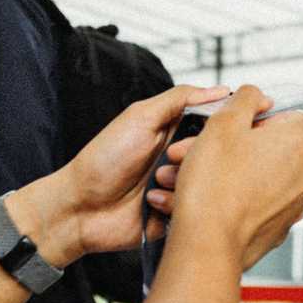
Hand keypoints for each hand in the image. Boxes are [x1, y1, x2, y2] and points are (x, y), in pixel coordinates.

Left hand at [37, 85, 230, 261]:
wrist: (80, 207)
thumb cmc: (103, 159)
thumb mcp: (140, 118)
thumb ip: (180, 100)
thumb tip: (220, 90)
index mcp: (176, 130)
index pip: (217, 123)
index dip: (222, 125)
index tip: (214, 129)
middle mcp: (182, 157)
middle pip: (218, 153)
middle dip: (196, 154)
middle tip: (171, 156)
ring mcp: (180, 185)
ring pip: (209, 182)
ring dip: (182, 181)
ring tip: (155, 183)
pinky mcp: (178, 212)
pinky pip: (196, 209)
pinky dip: (174, 204)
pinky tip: (151, 203)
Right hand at [155, 86, 302, 270]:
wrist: (208, 243)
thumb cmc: (214, 182)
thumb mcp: (224, 122)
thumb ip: (245, 98)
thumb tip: (257, 94)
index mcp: (298, 141)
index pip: (283, 115)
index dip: (250, 119)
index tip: (224, 130)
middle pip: (265, 148)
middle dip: (226, 149)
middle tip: (190, 154)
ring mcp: (294, 204)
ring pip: (254, 177)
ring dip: (222, 174)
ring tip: (184, 180)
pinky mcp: (279, 228)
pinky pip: (252, 205)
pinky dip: (229, 200)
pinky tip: (199, 202)